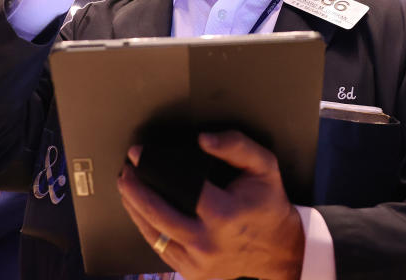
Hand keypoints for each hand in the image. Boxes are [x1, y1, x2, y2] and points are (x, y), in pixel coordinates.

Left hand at [117, 131, 304, 279]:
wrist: (280, 254)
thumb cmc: (269, 207)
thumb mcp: (264, 167)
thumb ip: (236, 146)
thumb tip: (203, 139)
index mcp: (224, 214)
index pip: (180, 186)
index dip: (154, 168)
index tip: (137, 154)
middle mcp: (207, 242)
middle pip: (157, 214)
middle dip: (134, 191)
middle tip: (125, 171)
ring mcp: (197, 262)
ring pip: (153, 234)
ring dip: (134, 209)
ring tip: (126, 188)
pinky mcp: (191, 273)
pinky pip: (161, 249)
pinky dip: (147, 229)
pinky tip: (139, 212)